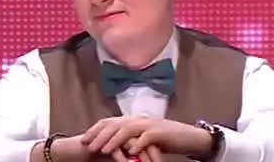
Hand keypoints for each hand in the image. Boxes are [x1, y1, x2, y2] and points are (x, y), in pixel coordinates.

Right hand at [41, 134, 160, 161]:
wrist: (70, 151)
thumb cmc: (91, 155)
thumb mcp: (114, 157)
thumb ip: (127, 157)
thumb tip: (139, 161)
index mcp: (124, 132)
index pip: (145, 139)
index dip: (155, 151)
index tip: (163, 161)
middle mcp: (119, 130)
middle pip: (142, 140)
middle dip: (152, 154)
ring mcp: (109, 133)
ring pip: (131, 144)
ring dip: (141, 157)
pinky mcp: (100, 139)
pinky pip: (115, 149)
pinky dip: (123, 159)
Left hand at [81, 117, 211, 160]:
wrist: (189, 137)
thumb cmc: (166, 140)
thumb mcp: (144, 140)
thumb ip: (129, 140)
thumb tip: (113, 147)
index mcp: (133, 120)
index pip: (110, 122)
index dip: (96, 130)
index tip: (84, 140)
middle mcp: (138, 120)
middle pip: (114, 124)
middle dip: (99, 135)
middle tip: (88, 146)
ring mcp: (149, 125)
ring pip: (127, 130)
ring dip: (113, 140)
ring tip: (103, 150)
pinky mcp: (160, 133)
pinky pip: (146, 138)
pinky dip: (137, 145)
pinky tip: (129, 153)